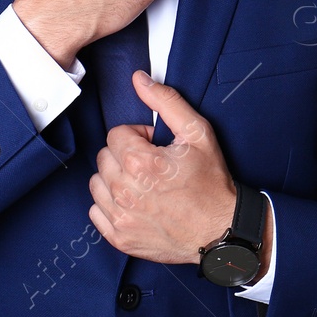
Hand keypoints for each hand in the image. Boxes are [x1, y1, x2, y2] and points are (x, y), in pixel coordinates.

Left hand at [88, 70, 237, 266]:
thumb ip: (166, 101)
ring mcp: (121, 217)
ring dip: (115, 179)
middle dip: (125, 156)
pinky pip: (96, 211)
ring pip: (97, 182)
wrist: (220, 229)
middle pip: (104, 157)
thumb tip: (139, 79)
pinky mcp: (120, 237)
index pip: (116, 135)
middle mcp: (126, 191)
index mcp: (141, 163)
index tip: (155, 148)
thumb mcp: (198, 133)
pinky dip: (110, 205)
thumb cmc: (210, 182)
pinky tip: (134, 204)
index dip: (138, 138)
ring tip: (142, 185)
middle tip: (151, 166)